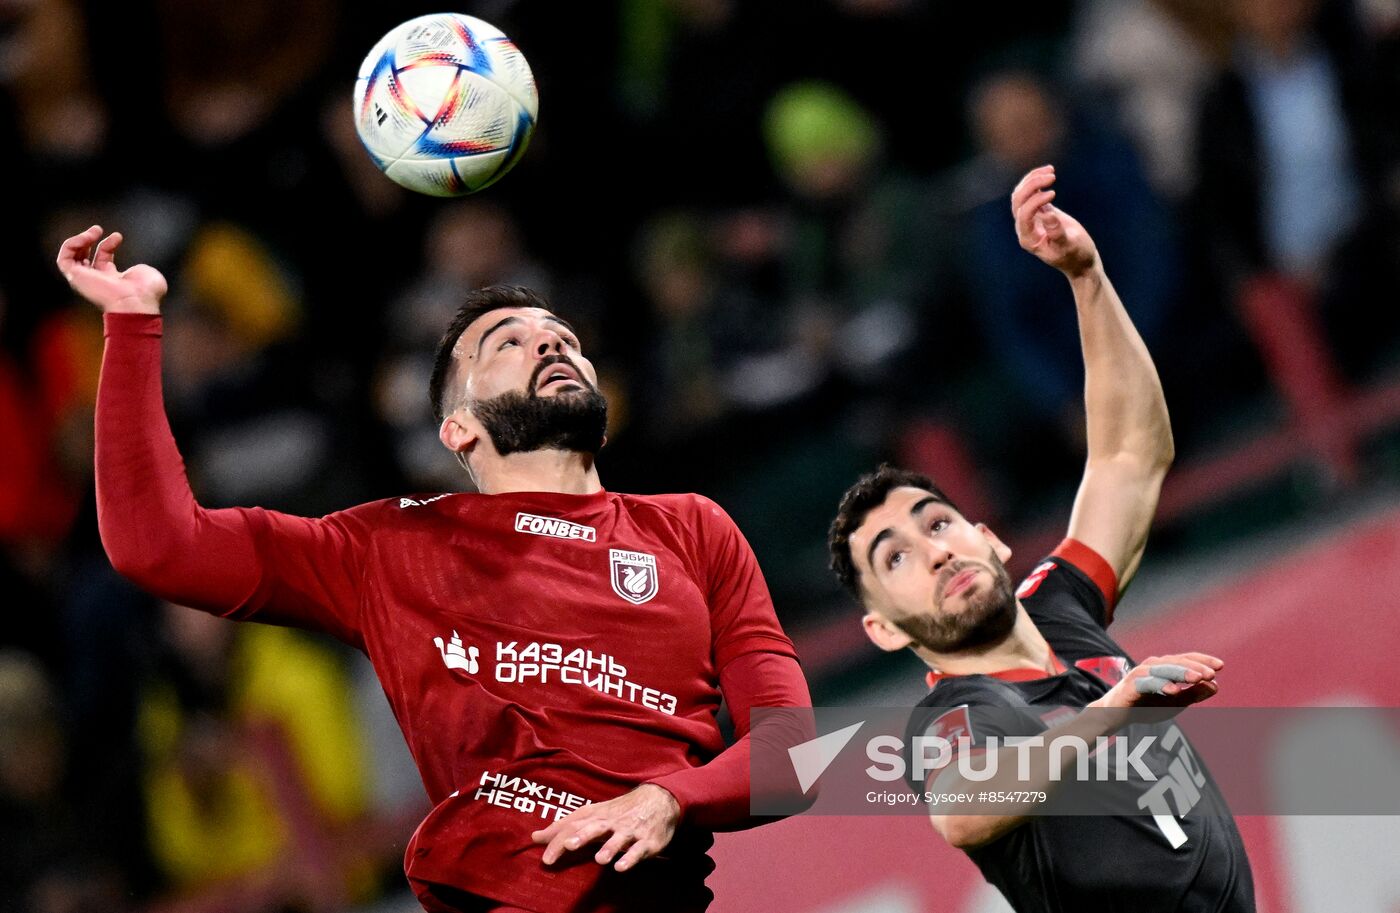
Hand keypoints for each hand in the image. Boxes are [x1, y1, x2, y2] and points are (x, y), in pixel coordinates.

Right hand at [56, 225, 167, 314]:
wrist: (136, 302)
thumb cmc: (145, 292)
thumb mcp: (145, 274)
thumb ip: (139, 269)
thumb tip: (135, 271)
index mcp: (113, 281)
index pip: (103, 259)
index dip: (108, 244)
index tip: (118, 236)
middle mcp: (96, 281)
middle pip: (83, 257)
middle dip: (88, 240)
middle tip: (98, 229)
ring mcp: (85, 280)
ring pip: (70, 257)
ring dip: (79, 240)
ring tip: (93, 232)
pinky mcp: (75, 278)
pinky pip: (63, 259)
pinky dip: (71, 244)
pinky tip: (85, 238)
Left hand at [531, 783, 679, 871]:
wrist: (658, 800)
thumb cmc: (617, 812)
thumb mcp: (591, 816)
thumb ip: (564, 828)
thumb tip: (535, 837)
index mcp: (596, 816)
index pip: (574, 826)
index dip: (559, 840)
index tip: (545, 858)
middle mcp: (611, 823)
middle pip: (595, 828)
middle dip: (582, 837)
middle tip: (568, 846)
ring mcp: (630, 831)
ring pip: (619, 839)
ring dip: (610, 848)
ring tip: (600, 860)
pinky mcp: (647, 841)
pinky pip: (638, 850)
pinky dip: (630, 858)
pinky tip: (621, 867)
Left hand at [1012, 165, 1097, 277]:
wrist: (1081, 260)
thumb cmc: (1076, 256)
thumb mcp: (1069, 245)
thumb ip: (1057, 232)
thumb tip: (1047, 214)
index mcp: (1028, 239)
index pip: (1023, 214)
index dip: (1035, 201)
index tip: (1054, 193)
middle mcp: (1025, 228)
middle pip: (1018, 201)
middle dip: (1032, 185)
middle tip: (1052, 175)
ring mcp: (1031, 219)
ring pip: (1022, 195)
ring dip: (1033, 180)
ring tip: (1050, 170)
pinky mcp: (1040, 212)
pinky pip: (1032, 194)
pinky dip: (1038, 182)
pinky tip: (1049, 172)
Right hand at [1093, 653, 1222, 712]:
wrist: (1115, 715)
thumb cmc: (1145, 706)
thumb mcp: (1174, 703)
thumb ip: (1193, 694)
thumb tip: (1215, 685)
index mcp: (1164, 668)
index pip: (1186, 660)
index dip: (1202, 660)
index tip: (1220, 666)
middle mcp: (1152, 666)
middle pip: (1176, 662)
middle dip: (1195, 666)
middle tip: (1211, 674)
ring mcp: (1140, 674)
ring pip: (1164, 669)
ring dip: (1181, 672)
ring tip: (1198, 678)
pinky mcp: (1131, 685)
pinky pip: (1148, 683)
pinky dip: (1160, 684)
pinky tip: (1173, 690)